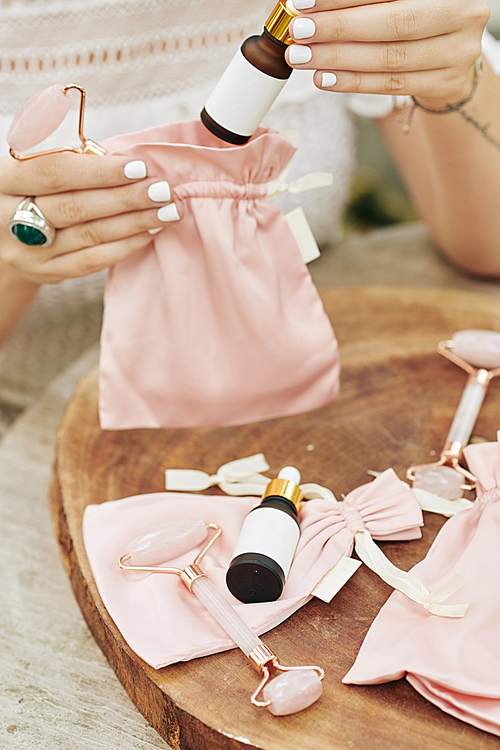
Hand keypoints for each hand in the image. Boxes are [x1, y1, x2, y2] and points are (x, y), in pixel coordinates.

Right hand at [0, 151, 182, 284]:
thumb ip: (65, 159)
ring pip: (88, 236)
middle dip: (125, 198)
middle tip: (163, 190)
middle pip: (74, 208)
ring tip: (168, 210)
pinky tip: (150, 232)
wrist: (1, 240)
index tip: (138, 166)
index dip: (97, 171)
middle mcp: (9, 218)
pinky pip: (91, 261)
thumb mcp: (30, 167)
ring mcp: (29, 251)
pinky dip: (124, 245)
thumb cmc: (28, 191)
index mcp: (5, 181)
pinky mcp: (48, 272)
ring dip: (134, 222)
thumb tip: (119, 158)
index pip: (53, 174)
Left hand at [286, 0, 489, 107]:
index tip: (303, 3)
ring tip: (304, 57)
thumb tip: (314, 5)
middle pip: (391, 24)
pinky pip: (391, 85)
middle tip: (300, 32)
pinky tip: (325, 78)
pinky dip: (353, 82)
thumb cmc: (418, 15)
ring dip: (339, 60)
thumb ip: (364, 0)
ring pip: (389, 59)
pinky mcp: (445, 83)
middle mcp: (461, 14)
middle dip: (338, 29)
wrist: (453, 51)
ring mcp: (457, 52)